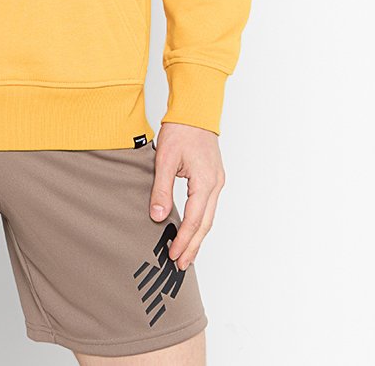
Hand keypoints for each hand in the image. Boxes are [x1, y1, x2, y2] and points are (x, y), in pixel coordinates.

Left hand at [149, 121, 225, 270]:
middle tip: (181, 265)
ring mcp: (217, 181)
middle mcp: (216, 184)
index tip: (173, 256)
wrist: (194, 110)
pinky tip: (192, 230)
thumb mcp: (164, 159)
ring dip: (198, 237)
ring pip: (209, 217)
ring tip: (187, 254)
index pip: (194, 220)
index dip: (183, 240)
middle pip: (205, 224)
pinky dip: (201, 222)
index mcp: (205, 182)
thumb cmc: (180, 130)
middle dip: (193, 246)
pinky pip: (208, 206)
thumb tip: (157, 216)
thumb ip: (161, 189)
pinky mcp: (213, 177)